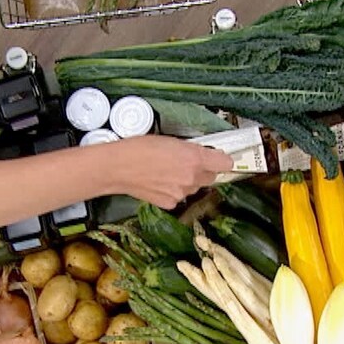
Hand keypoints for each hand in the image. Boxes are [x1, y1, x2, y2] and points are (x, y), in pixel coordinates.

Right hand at [116, 136, 232, 207]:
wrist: (118, 168)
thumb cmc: (140, 148)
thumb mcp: (171, 140)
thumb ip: (192, 149)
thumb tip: (204, 154)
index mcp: (195, 158)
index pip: (225, 163)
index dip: (222, 160)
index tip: (218, 158)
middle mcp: (192, 178)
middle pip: (211, 177)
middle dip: (203, 170)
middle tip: (186, 162)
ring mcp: (181, 193)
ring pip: (194, 187)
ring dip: (187, 181)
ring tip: (167, 171)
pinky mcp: (170, 203)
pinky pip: (180, 196)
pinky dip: (173, 190)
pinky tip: (159, 182)